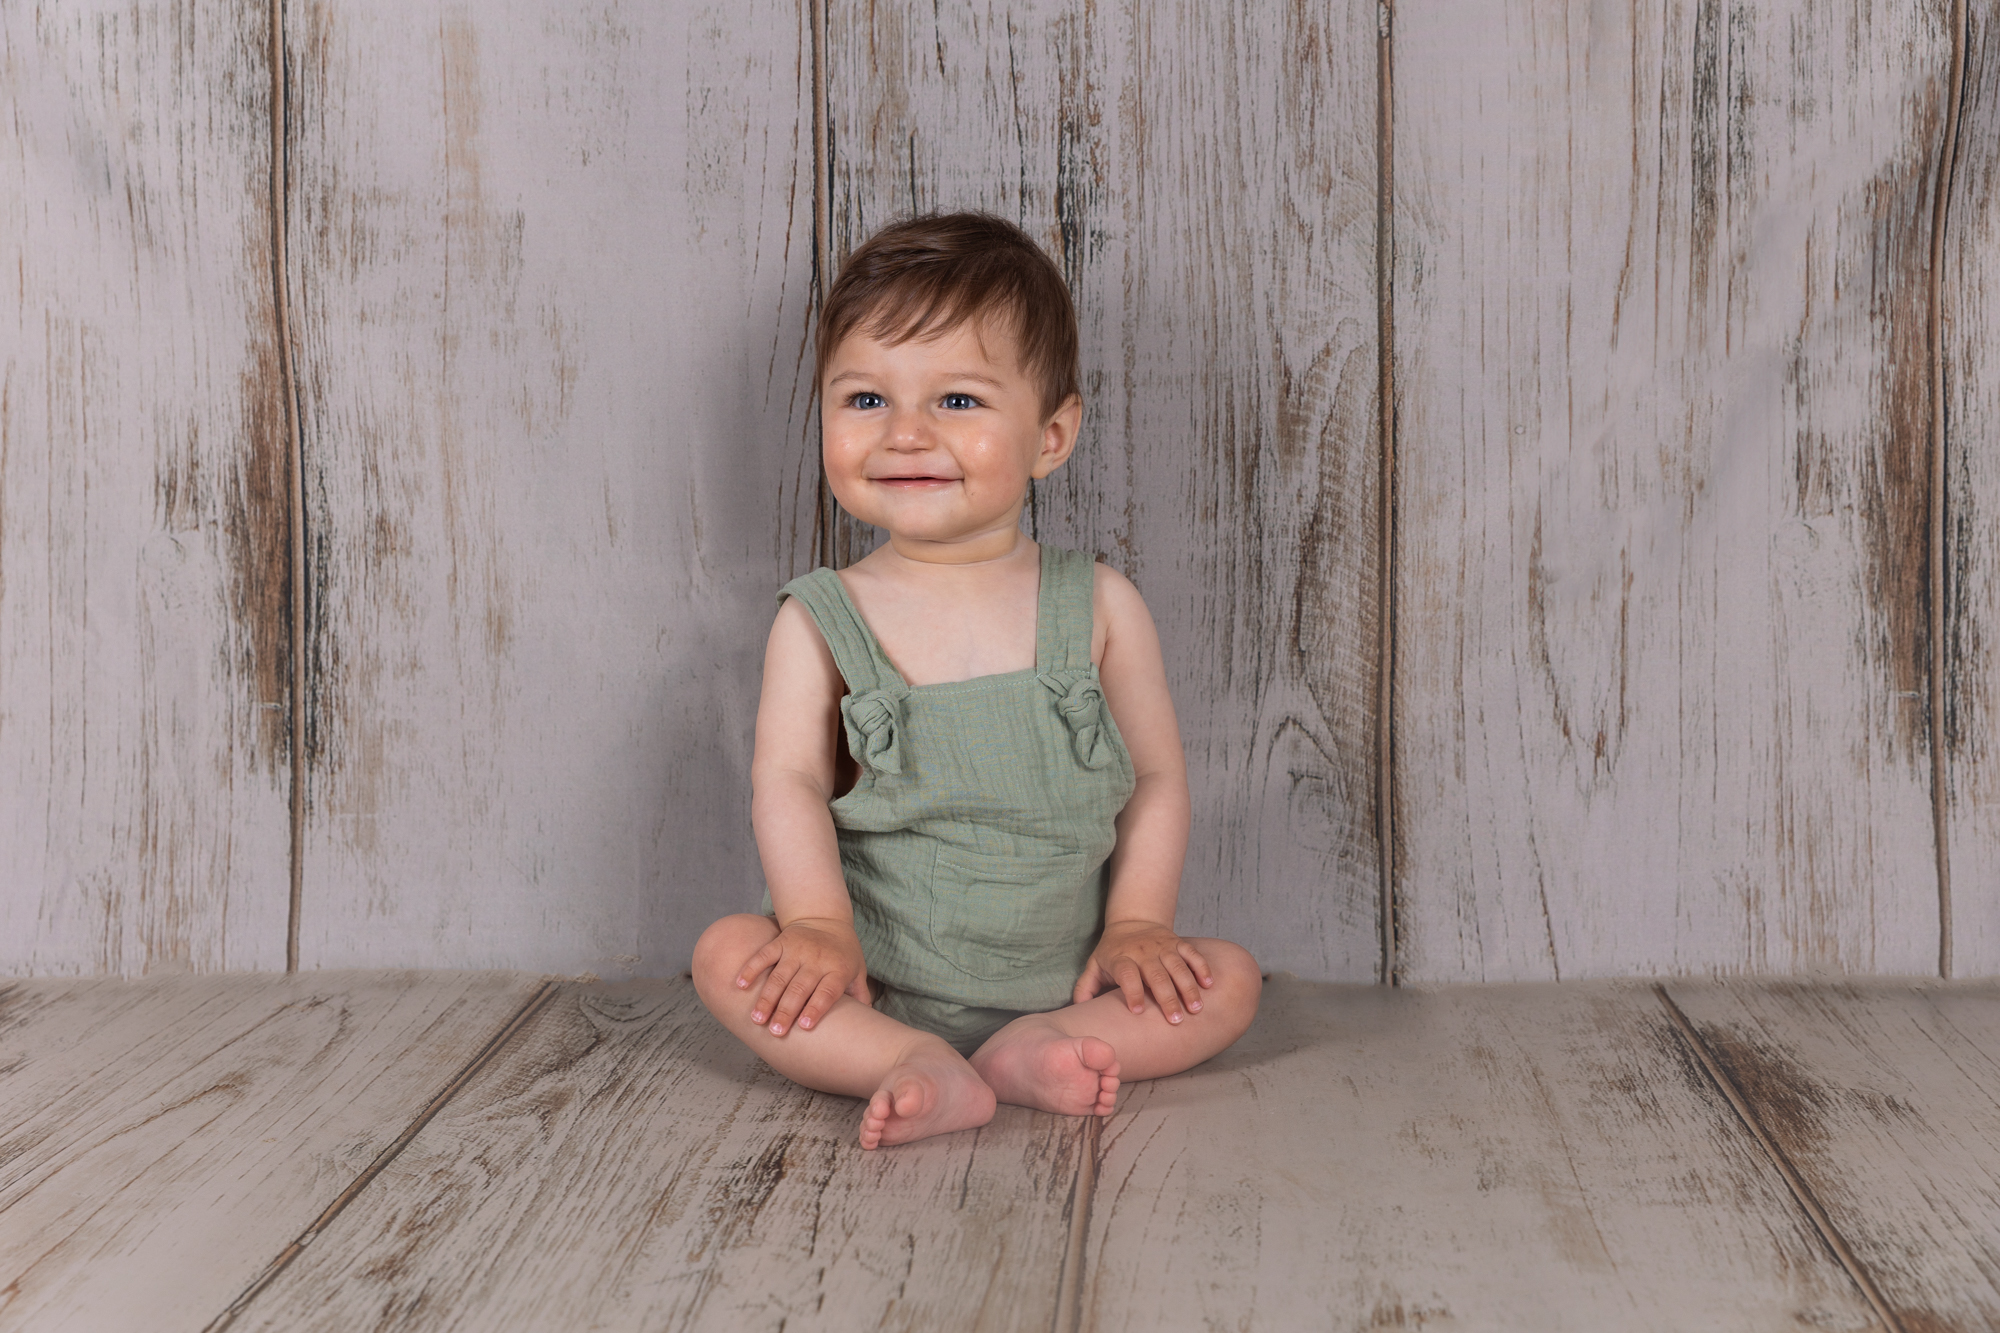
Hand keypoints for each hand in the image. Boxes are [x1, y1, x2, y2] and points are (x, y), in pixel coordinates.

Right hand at [734, 917, 868, 1036]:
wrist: (826, 918)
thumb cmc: (843, 953)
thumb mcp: (857, 971)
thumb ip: (860, 995)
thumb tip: (868, 1023)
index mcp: (837, 969)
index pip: (827, 991)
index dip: (815, 1008)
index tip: (804, 1027)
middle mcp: (817, 959)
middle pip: (800, 988)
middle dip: (786, 1011)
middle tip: (776, 1032)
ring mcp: (797, 949)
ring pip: (779, 976)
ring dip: (767, 998)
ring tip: (757, 1019)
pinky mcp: (781, 941)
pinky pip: (764, 955)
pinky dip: (751, 969)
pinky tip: (740, 986)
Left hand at [1073, 919, 1213, 1023]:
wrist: (1132, 920)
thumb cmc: (1111, 952)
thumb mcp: (1094, 966)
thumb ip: (1084, 989)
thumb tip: (1077, 1011)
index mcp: (1120, 959)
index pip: (1126, 974)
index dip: (1132, 991)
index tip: (1137, 1011)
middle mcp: (1142, 951)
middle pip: (1156, 974)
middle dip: (1167, 998)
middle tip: (1175, 1020)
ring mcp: (1162, 946)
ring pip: (1177, 967)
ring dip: (1188, 987)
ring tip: (1196, 1008)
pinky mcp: (1177, 942)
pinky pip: (1192, 954)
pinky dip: (1202, 968)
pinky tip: (1209, 985)